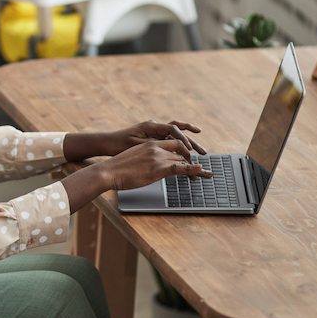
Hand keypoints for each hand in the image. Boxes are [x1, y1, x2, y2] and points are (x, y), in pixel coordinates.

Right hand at [60, 138, 212, 211]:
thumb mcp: (134, 158)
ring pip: (182, 159)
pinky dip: (192, 169)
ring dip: (196, 167)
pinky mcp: (158, 168)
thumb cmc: (118, 167)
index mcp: (150, 143)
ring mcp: (157, 157)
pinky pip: (180, 167)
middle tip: (203, 168)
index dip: (184, 150)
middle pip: (181, 150)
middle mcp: (155, 147)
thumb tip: (150, 166)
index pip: (173, 143)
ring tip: (208, 174)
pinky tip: (201, 170)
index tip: (191, 157)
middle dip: (193, 158)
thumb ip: (145, 158)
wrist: (109, 171)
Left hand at [102, 120, 206, 156]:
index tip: (189, 149)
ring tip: (200, 152)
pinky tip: (186, 156)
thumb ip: (152, 147)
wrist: (107, 143)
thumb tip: (167, 149)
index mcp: (150, 126)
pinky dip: (179, 147)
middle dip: (191, 141)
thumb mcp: (135, 146)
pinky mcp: (152, 139)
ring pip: (175, 137)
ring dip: (188, 144)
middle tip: (203, 152)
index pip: (172, 129)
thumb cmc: (118, 144)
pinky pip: (169, 142)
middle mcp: (154, 127)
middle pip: (178, 132)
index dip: (183, 139)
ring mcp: (154, 133)